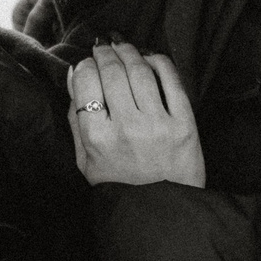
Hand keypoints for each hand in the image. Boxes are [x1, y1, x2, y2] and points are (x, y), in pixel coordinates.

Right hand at [69, 41, 203, 188]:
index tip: (87, 64)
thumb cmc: (118, 184)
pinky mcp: (185, 126)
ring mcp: (158, 126)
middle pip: (114, 71)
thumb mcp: (85, 159)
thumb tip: (76, 74)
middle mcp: (127, 128)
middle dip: (106, 53)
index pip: (86, 82)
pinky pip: (172, 81)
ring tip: (124, 49)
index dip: (85, 66)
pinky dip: (160, 62)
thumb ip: (75, 118)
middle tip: (104, 48)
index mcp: (97, 138)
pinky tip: (151, 60)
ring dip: (130, 52)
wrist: (161, 212)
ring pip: (141, 71)